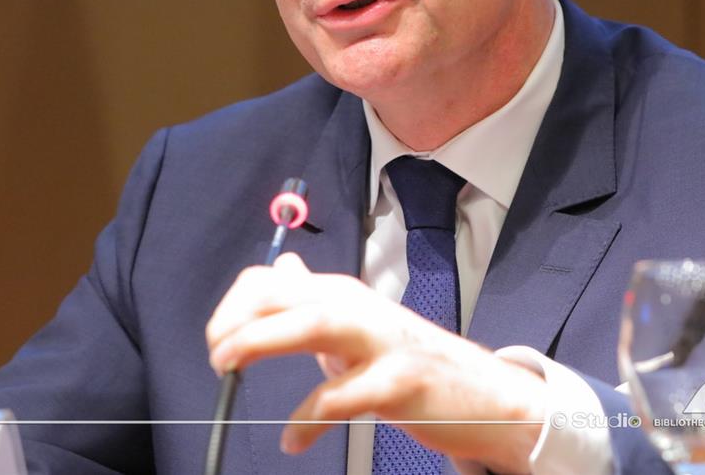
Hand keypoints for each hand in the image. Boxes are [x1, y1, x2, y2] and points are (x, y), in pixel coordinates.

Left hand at [205, 253, 546, 473]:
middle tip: (215, 353)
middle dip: (240, 317)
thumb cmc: (412, 362)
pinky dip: (311, 417)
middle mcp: (358, 307)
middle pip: (286, 294)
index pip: (272, 279)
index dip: (236, 304)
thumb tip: (281, 265)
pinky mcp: (402, 379)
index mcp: (341, 294)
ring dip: (264, 338)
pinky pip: (345, 396)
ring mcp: (382, 340)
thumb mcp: (359, 324)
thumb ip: (316, 298)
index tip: (217, 338)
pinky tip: (293, 439)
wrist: (489, 396)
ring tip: (227, 364)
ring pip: (315, 323)